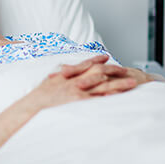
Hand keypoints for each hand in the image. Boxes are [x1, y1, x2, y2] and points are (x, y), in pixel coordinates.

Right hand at [24, 55, 143, 111]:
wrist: (32, 107)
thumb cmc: (38, 98)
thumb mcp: (49, 82)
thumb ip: (59, 77)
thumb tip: (64, 71)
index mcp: (68, 75)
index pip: (85, 64)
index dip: (97, 60)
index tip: (106, 56)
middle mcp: (75, 81)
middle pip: (99, 72)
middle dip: (114, 70)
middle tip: (127, 70)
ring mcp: (79, 92)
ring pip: (103, 86)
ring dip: (119, 84)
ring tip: (132, 83)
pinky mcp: (80, 103)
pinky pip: (98, 100)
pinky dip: (110, 97)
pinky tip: (121, 97)